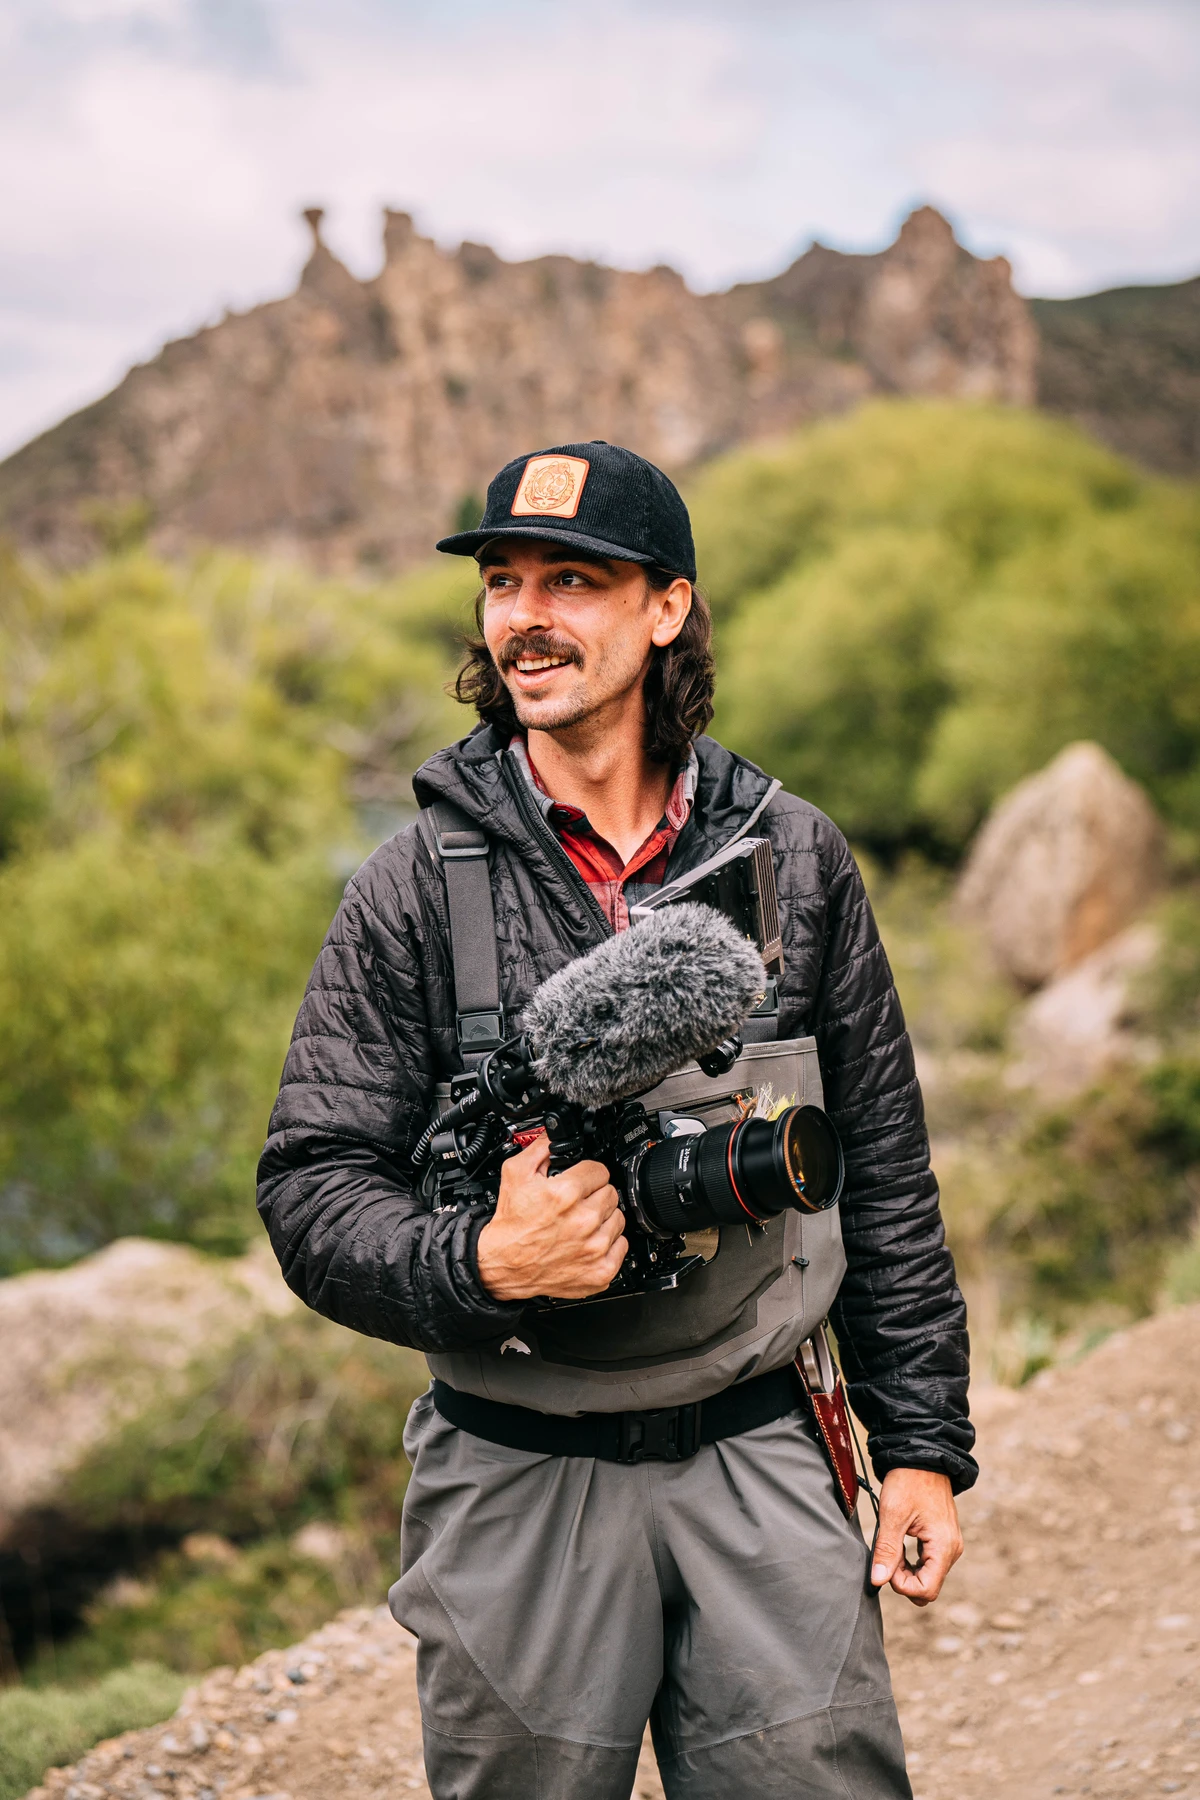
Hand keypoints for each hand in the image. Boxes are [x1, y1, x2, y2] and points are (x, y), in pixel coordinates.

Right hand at [475, 1133, 627, 1300]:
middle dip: (594, 1195)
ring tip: (581, 1223)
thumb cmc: (511, 1224)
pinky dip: (609, 1244)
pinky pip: (622, 1246)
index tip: (578, 1182)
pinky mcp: (600, 1270)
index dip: (587, 1174)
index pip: (599, 1170)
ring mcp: (594, 1248)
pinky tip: (589, 1242)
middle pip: (611, 1193)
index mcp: (566, 1194)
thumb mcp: (515, 1173)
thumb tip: (555, 1133)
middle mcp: (583, 1221)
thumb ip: (540, 1147)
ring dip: (603, 1218)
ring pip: (618, 1218)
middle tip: (576, 1204)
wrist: (503, 1265)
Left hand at [870, 1468, 962, 1605]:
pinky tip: (899, 1548)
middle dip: (905, 1581)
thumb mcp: (892, 1515)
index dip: (902, 1586)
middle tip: (887, 1559)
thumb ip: (887, 1550)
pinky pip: (931, 1563)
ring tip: (891, 1550)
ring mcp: (950, 1544)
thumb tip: (878, 1580)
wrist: (922, 1456)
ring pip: (929, 1576)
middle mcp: (952, 1549)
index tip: (886, 1567)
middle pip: (929, 1587)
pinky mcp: (944, 1539)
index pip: (927, 1590)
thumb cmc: (908, 1481)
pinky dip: (914, 1563)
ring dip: (908, 1572)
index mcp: (944, 1546)